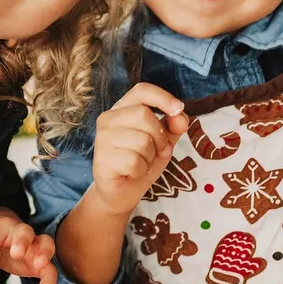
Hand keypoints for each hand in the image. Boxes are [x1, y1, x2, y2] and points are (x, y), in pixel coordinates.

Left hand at [0, 207, 56, 283]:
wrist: (6, 228)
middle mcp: (18, 233)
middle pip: (24, 231)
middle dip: (22, 241)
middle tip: (16, 254)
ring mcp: (33, 244)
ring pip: (45, 242)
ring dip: (44, 252)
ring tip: (40, 264)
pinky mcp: (41, 258)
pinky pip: (50, 267)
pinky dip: (50, 278)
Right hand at [91, 83, 190, 215]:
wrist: (122, 192)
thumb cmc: (141, 161)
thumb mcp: (163, 141)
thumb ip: (173, 126)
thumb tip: (181, 116)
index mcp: (123, 108)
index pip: (142, 91)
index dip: (162, 97)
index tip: (178, 109)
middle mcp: (108, 118)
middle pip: (145, 115)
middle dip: (160, 137)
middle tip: (158, 152)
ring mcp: (102, 138)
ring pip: (142, 140)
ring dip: (150, 157)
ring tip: (141, 163)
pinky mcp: (101, 159)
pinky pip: (134, 161)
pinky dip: (141, 170)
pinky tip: (132, 173)